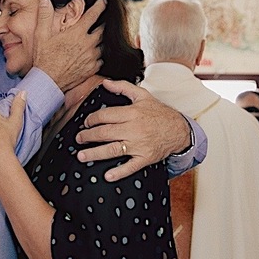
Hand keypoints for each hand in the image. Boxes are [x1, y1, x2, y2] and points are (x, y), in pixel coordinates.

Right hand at [31, 0, 103, 90]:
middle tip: (98, 23)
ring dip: (98, 41)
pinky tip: (90, 55)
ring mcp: (91, 57)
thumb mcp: (41, 35)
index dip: (100, 6)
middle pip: (102, 30)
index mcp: (77, 33)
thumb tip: (45, 0)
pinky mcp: (92, 68)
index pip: (93, 15)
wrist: (48, 82)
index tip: (103, 2)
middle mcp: (87, 44)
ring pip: (102, 45)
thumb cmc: (44, 60)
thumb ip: (44, 16)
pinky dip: (97, 55)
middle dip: (101, 24)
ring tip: (92, 40)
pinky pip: (100, 59)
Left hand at [74, 79, 191, 181]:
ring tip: (82, 155)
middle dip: (88, 136)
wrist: (179, 129)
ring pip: (113, 150)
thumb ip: (123, 87)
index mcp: (132, 113)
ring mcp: (139, 144)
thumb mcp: (143, 95)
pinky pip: (130, 166)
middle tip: (79, 138)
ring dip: (95, 153)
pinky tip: (108, 176)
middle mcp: (134, 129)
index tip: (86, 123)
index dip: (91, 120)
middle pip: (105, 133)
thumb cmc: (159, 113)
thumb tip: (105, 82)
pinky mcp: (145, 157)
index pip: (105, 116)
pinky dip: (119, 172)